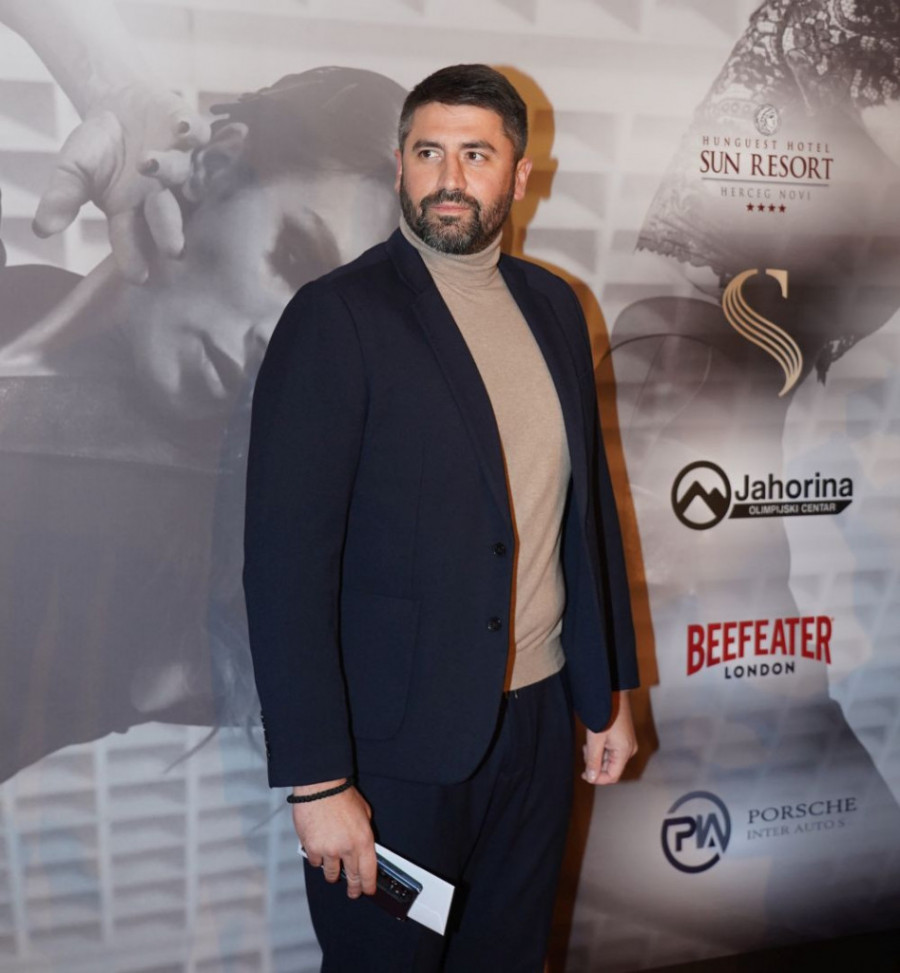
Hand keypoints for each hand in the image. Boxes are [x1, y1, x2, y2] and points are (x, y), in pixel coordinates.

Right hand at [33, 82, 209, 282]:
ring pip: (181, 172)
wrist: (116, 107)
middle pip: (166, 215)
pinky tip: (186, 130)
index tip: (137, 277)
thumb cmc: (96, 148)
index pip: (132, 239)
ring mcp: (181, 164)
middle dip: (168, 229)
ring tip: (150, 165)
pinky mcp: (192, 134)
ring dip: (169, 169)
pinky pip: (196, 133)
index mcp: (133, 212)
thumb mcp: (74, 170)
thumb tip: (42, 229)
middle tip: (173, 249)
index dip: (134, 256)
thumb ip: (63, 197)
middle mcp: (163, 195)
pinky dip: (192, 131)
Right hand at [292, 781, 377, 898]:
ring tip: (334, 869)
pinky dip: (318, 859)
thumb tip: (363, 845)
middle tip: (353, 892)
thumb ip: (364, 831)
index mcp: (363, 840)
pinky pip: (315, 862)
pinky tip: (320, 851)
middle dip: (353, 888)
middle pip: (352, 878)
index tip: (368, 890)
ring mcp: (328, 850)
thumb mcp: (364, 812)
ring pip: (331, 874)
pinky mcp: (312, 848)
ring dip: (333, 873)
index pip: (369, 872)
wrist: (319, 787)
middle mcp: (347, 848)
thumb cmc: (341, 795)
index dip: (368, 885)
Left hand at [582, 691, 637, 784]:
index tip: (584, 774)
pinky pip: (610, 750)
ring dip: (596, 755)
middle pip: (610, 768)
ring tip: (589, 742)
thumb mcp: (595, 739)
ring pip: (608, 759)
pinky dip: (600, 748)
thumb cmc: (605, 714)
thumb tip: (591, 778)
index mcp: (625, 751)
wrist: (612, 693)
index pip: (612, 776)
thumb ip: (593, 760)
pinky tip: (594, 738)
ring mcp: (626, 744)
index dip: (598, 778)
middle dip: (595, 763)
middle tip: (586, 750)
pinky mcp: (623, 738)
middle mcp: (628, 750)